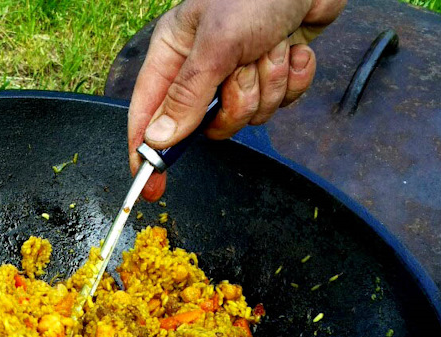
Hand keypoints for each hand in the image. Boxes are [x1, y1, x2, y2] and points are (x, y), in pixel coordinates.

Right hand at [129, 0, 346, 200]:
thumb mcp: (215, 45)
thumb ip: (187, 97)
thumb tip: (158, 141)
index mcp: (174, 52)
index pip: (148, 114)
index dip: (148, 153)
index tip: (150, 187)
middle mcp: (203, 65)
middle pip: (208, 123)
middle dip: (235, 105)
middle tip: (242, 75)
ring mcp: (240, 69)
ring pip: (249, 114)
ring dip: (268, 85)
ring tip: (273, 48)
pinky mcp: (273, 69)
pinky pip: (280, 100)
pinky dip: (292, 77)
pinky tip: (292, 47)